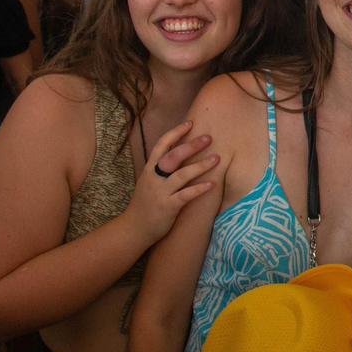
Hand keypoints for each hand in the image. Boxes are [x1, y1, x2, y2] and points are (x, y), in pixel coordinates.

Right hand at [123, 120, 217, 246]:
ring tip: (216, 159)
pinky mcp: (168, 206)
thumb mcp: (149, 181)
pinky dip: (199, 189)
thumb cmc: (146, 203)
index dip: (175, 133)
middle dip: (191, 146)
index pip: (162, 145)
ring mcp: (161, 192)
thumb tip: (179, 152)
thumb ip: (161, 168)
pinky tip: (212, 184)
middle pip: (173, 156)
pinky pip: (186, 195)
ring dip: (200, 165)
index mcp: (150, 169)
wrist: (135, 227)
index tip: (190, 123)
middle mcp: (154, 177)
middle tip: (208, 137)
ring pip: (182, 175)